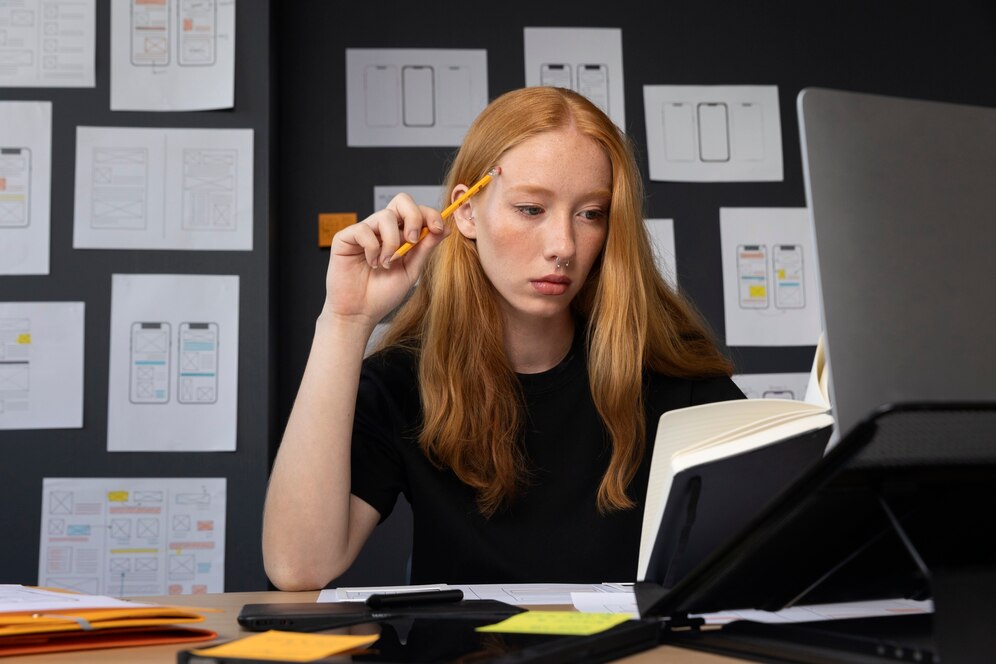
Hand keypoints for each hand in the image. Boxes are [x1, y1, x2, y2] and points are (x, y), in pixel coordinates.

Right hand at [322, 193, 447, 326]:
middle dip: (413, 217)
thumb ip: (425, 248)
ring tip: (387, 263)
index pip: (417, 211)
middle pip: (401, 201)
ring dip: (391, 242)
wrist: (360, 313)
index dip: (430, 214)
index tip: (438, 229)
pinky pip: (363, 230)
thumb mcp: (411, 270)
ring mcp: (364, 231)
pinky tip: (371, 263)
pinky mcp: (345, 237)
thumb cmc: (383, 294)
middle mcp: (383, 229)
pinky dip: (372, 248)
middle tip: (412, 241)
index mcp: (400, 235)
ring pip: (385, 216)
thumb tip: (445, 228)